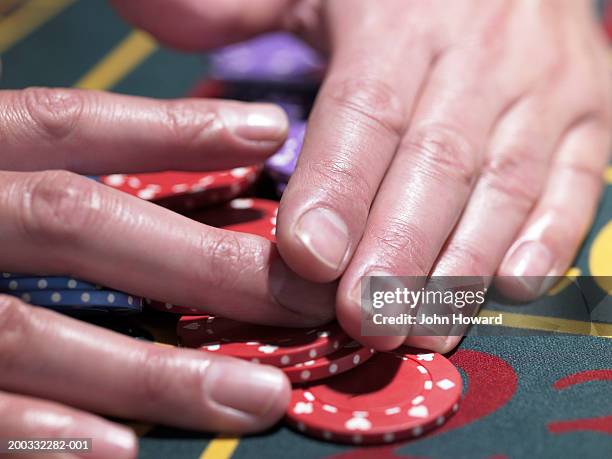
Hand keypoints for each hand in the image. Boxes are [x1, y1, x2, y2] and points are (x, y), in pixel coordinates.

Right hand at [0, 87, 338, 453]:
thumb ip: (38, 186)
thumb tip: (170, 197)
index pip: (64, 126)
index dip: (171, 127)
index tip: (270, 132)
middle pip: (70, 222)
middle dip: (196, 260)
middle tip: (300, 294)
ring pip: (29, 333)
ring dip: (152, 369)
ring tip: (257, 394)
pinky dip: (38, 435)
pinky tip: (120, 454)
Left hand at [113, 1, 610, 350]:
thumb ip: (241, 8)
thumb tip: (151, 17)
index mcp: (399, 21)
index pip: (365, 113)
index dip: (337, 188)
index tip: (306, 258)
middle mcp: (478, 56)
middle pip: (436, 163)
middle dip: (398, 252)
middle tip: (362, 321)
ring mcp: (544, 88)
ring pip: (506, 185)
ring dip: (463, 265)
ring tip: (421, 329)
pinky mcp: (588, 114)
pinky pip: (578, 182)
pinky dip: (551, 238)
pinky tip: (511, 285)